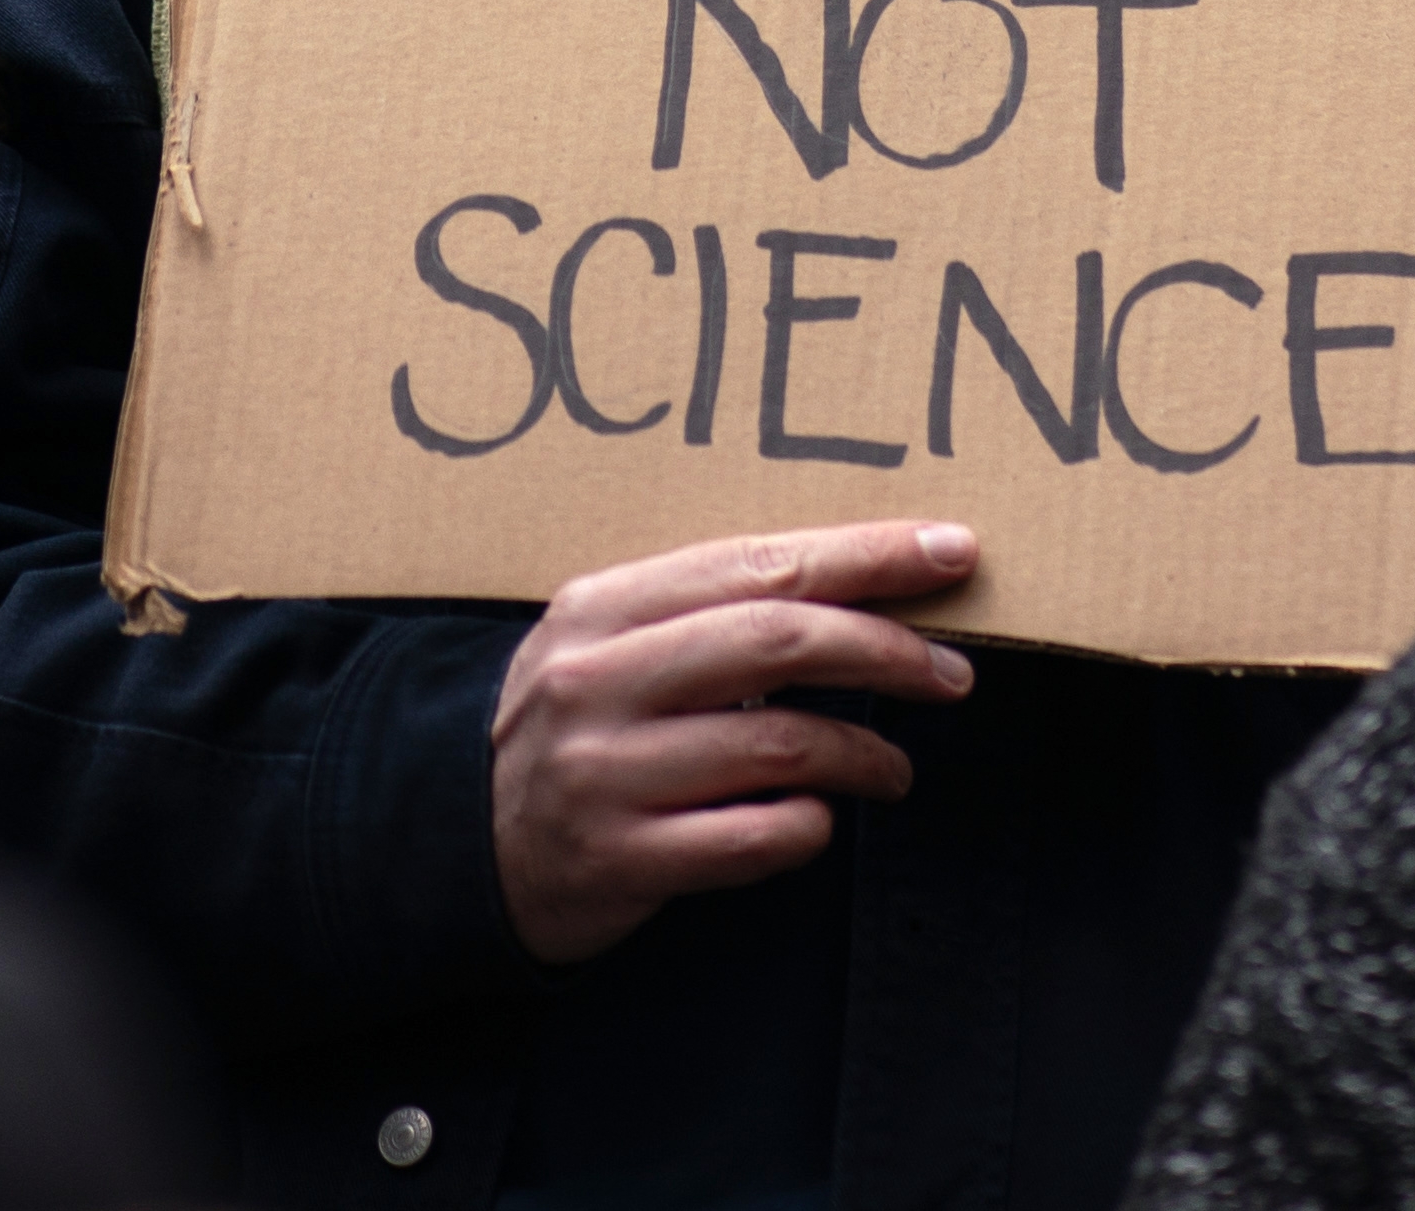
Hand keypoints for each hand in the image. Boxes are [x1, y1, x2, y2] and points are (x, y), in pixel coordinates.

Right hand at [489, 520, 980, 963]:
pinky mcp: (620, 860)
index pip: (757, 563)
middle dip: (886, 649)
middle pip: (777, 640)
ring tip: (892, 767)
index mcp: (600, 608)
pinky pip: (756, 838)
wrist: (462, 846)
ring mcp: (604, 774)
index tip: (952, 553)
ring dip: (864, 753)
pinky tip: (820, 820)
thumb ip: (709, 609)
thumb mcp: (608, 645)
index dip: (866, 556)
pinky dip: (809, 828)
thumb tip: (864, 580)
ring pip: (780, 746)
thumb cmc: (572, 729)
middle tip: (952, 672)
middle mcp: (596, 683)